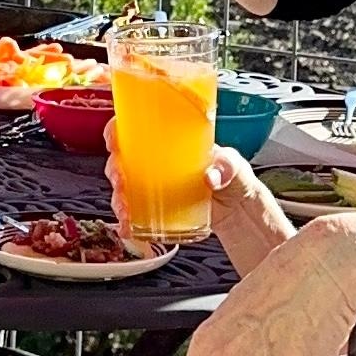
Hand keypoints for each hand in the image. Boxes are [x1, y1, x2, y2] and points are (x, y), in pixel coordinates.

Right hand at [103, 118, 288, 277]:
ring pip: (124, 187)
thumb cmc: (235, 180)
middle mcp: (159, 162)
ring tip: (126, 209)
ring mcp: (156, 187)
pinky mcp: (158, 210)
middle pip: (124, 159)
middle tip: (122, 180)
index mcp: (173, 142)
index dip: (120, 131)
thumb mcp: (236, 167)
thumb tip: (211, 175)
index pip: (138, 128)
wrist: (240, 213)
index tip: (115, 138)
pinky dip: (126, 220)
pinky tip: (127, 227)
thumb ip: (228, 167)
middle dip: (115, 169)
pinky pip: (134, 212)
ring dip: (118, 197)